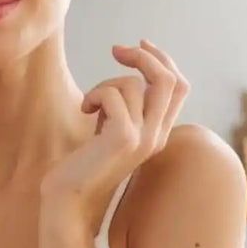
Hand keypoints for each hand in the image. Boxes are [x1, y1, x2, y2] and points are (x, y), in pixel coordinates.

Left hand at [41, 40, 189, 205]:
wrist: (68, 201)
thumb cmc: (82, 166)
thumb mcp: (110, 131)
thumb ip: (126, 110)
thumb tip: (130, 77)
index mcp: (158, 134)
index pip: (179, 87)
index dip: (162, 60)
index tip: (140, 46)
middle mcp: (157, 136)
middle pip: (169, 80)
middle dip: (143, 57)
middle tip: (116, 50)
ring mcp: (143, 138)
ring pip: (133, 84)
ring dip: (105, 84)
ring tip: (90, 105)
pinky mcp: (124, 138)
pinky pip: (114, 94)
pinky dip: (95, 95)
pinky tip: (84, 110)